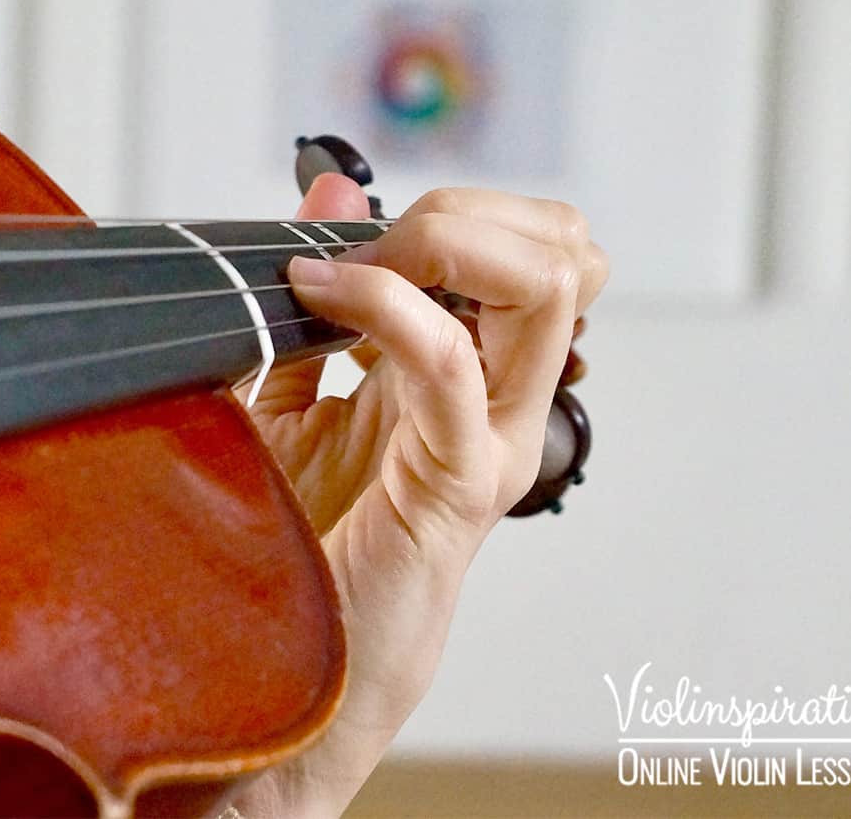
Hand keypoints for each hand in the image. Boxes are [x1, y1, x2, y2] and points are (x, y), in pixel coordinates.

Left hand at [230, 174, 607, 817]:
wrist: (283, 659)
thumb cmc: (292, 535)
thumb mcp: (290, 390)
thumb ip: (320, 301)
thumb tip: (329, 191)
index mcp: (472, 373)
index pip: (537, 245)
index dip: (456, 209)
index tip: (350, 230)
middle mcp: (502, 399)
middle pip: (567, 249)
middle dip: (468, 211)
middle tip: (380, 241)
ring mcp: (494, 436)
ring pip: (552, 285)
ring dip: (452, 241)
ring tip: (366, 263)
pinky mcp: (460, 479)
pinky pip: (450, 361)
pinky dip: (384, 302)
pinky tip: (320, 292)